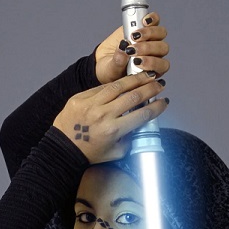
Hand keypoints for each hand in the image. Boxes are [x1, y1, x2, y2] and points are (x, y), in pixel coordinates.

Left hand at [53, 70, 167, 163]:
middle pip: (133, 96)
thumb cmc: (90, 152)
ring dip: (135, 80)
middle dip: (150, 89)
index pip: (142, 114)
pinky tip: (125, 82)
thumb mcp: (115, 152)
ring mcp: (91, 104)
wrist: (64, 148)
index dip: (156, 107)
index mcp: (113, 130)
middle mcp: (103, 115)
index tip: (164, 102)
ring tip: (146, 76)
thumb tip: (140, 125)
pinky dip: (115, 84)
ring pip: (118, 86)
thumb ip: (130, 140)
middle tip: (160, 84)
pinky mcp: (81, 97)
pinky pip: (102, 88)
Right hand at [95, 12, 168, 83]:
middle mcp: (155, 55)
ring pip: (161, 34)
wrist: (105, 59)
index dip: (153, 63)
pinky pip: (155, 20)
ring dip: (149, 34)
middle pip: (162, 49)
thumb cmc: (111, 70)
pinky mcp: (145, 27)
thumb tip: (124, 48)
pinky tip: (144, 21)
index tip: (137, 61)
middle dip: (147, 48)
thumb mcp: (111, 71)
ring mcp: (151, 40)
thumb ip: (118, 63)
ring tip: (133, 35)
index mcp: (152, 70)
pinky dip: (152, 19)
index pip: (162, 66)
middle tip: (132, 50)